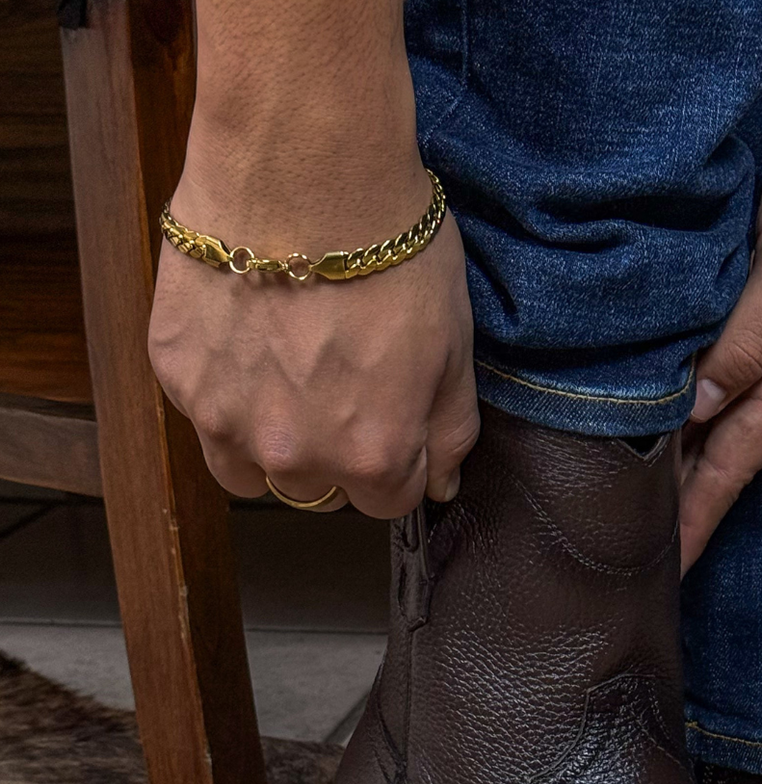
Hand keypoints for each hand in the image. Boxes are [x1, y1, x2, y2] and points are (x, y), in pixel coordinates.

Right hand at [149, 164, 478, 518]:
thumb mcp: (455, 352)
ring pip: (250, 470)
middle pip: (318, 490)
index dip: (395, 462)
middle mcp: (296, 455)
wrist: (304, 172)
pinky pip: (203, 414)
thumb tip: (440, 486)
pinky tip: (246, 337)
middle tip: (337, 387)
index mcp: (372, 458)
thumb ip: (449, 432)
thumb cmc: (394, 256)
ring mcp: (227, 419)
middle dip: (333, 455)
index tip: (389, 421)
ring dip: (270, 443)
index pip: (387, 503)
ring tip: (286, 378)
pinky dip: (225, 393)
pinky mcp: (177, 374)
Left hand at [678, 121, 761, 570]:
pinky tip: (669, 423)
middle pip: (726, 462)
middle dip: (686, 514)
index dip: (696, 522)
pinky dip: (694, 418)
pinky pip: (726, 391)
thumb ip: (748, 340)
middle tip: (636, 557)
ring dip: (686, 470)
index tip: (665, 573)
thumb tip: (700, 407)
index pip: (731, 468)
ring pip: (723, 430)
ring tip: (643, 509)